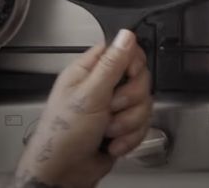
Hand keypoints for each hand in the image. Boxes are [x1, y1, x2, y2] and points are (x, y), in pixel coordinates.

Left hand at [13, 29, 152, 187]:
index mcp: (89, 72)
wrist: (64, 173)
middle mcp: (102, 87)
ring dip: (128, 122)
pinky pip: (143, 123)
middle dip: (130, 99)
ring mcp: (113, 108)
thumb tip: (126, 35)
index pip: (122, 51)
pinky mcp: (123, 126)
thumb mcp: (89, 95)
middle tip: (112, 108)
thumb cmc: (63, 134)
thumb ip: (111, 64)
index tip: (129, 75)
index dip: (133, 62)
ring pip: (144, 103)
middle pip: (139, 78)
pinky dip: (130, 136)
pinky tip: (112, 143)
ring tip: (108, 131)